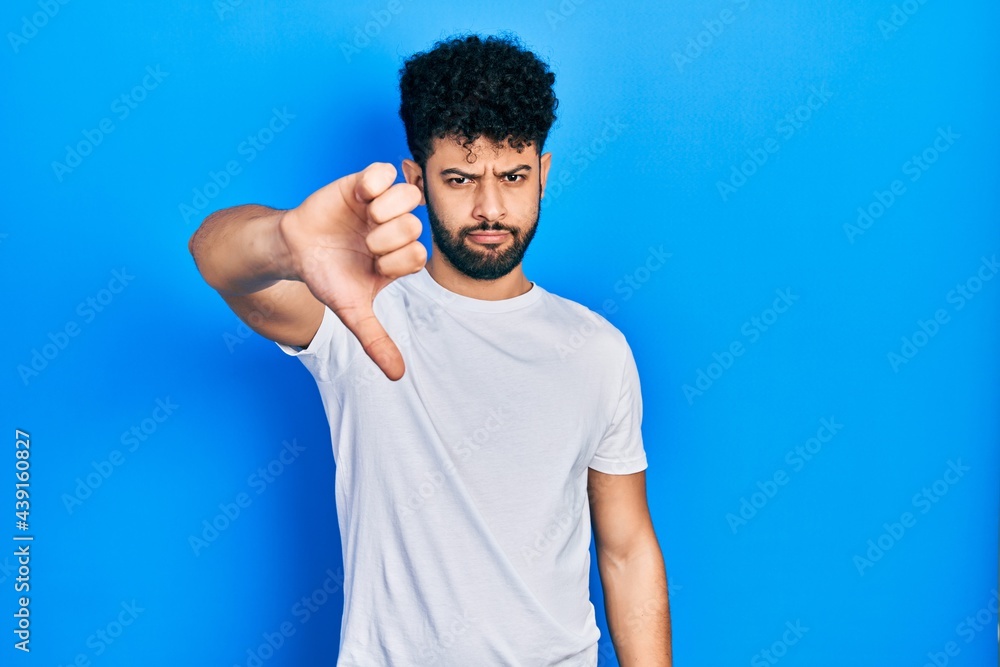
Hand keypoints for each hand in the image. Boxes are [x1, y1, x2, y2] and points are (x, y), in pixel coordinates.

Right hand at [279, 162, 424, 380]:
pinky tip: (359, 195)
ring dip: (387, 208)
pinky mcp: (364, 183)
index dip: (397, 261)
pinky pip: (386, 170)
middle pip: (415, 225)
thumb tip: (397, 376)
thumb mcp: (352, 311)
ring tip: (366, 215)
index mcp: (400, 257)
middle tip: (365, 244)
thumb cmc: (327, 279)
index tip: (373, 266)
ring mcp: (382, 205)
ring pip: (410, 195)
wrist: (294, 251)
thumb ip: (376, 340)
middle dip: (388, 237)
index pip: (418, 254)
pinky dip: (375, 181)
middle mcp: (396, 230)